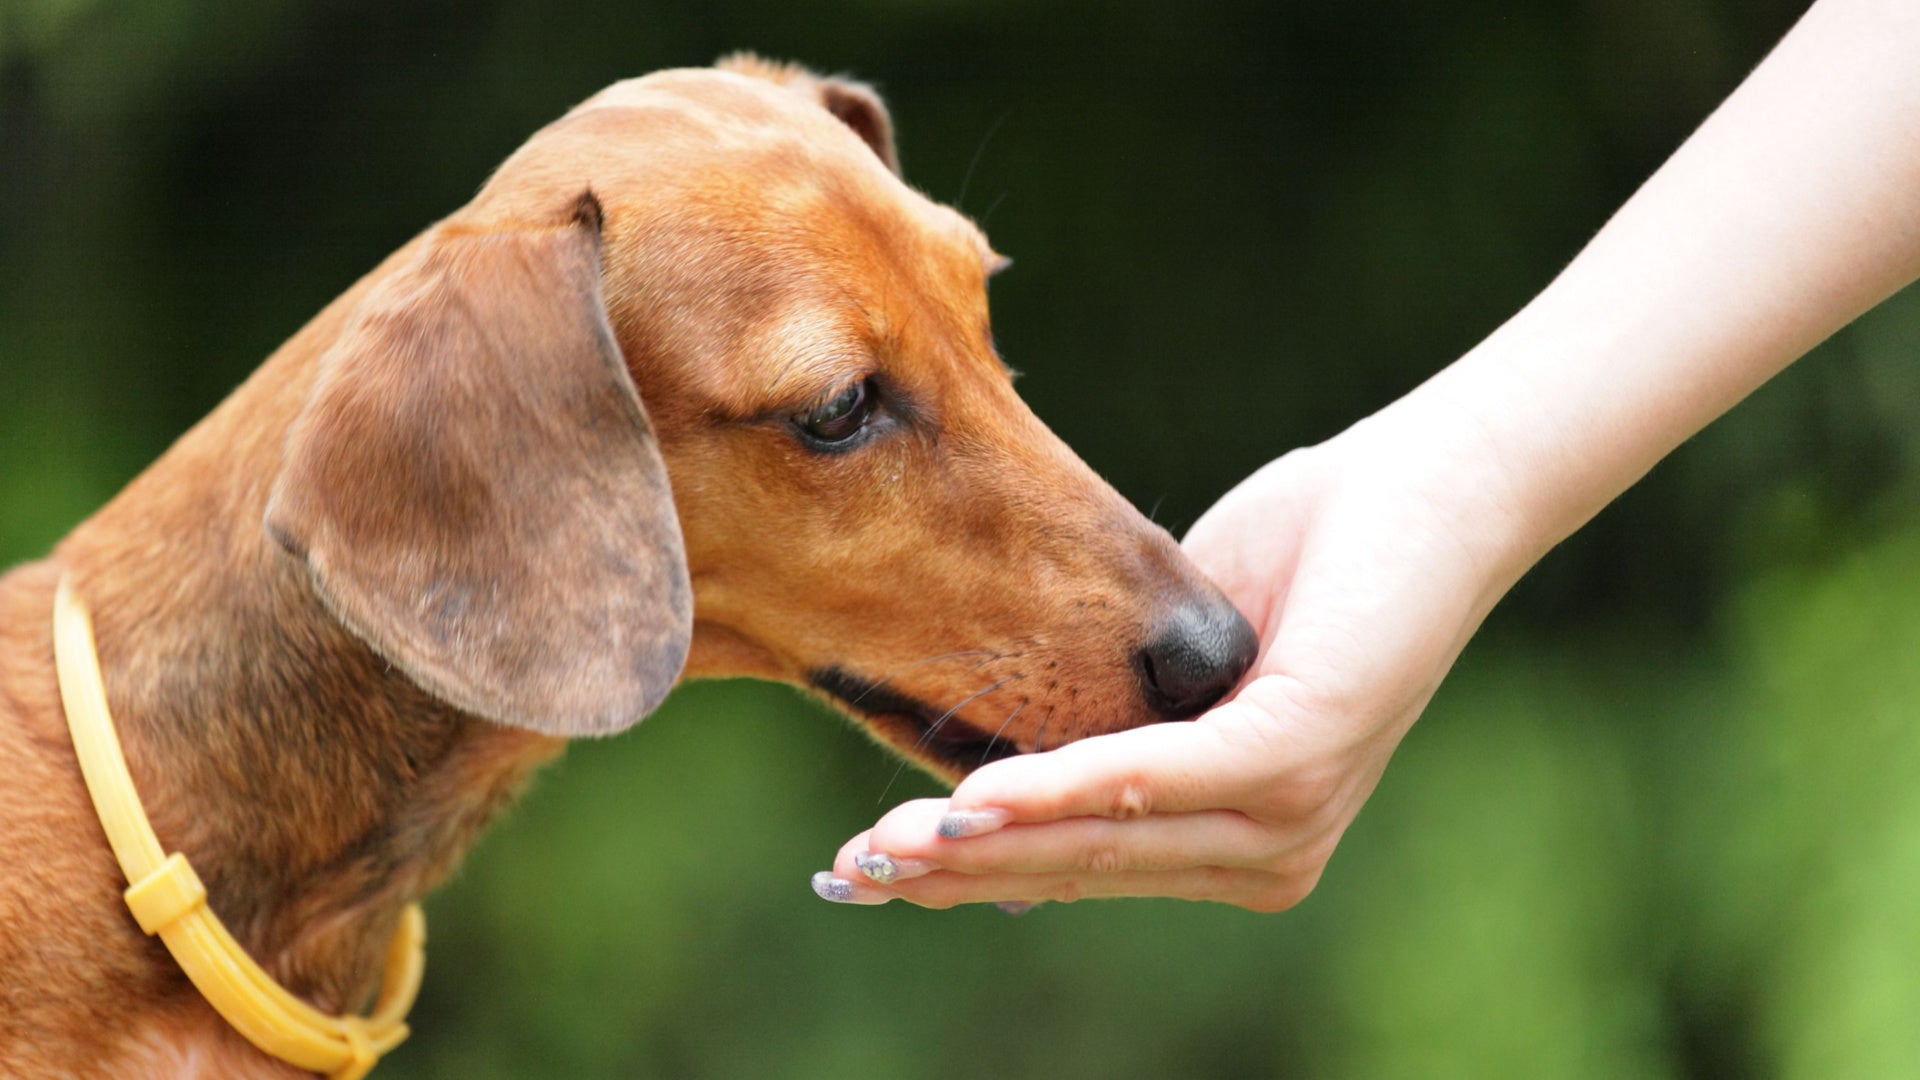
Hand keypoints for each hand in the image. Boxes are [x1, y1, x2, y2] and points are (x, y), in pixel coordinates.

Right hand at [815, 407, 1524, 909]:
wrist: (1426, 484)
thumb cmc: (1305, 556)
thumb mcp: (1179, 664)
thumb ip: (1105, 736)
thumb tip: (999, 799)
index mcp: (1234, 836)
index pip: (1077, 867)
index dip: (966, 873)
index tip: (859, 872)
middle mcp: (1263, 852)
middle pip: (1078, 871)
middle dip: (953, 876)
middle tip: (845, 873)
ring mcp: (1289, 816)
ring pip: (1105, 841)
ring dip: (987, 846)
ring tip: (886, 849)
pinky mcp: (1298, 752)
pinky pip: (1156, 781)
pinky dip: (1063, 788)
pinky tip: (980, 798)